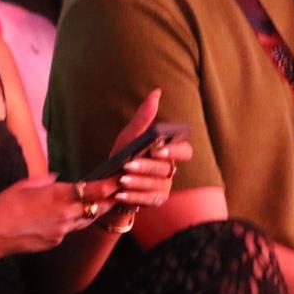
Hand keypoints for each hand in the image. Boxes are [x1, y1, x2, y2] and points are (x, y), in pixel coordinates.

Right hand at [0, 174, 118, 255]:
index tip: (119, 178)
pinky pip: (70, 230)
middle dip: (109, 199)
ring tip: (105, 202)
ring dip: (94, 211)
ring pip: (86, 220)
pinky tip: (69, 216)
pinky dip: (73, 222)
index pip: (93, 190)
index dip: (109, 185)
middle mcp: (65, 214)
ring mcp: (62, 230)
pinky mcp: (55, 242)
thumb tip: (56, 178)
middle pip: (96, 207)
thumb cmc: (5, 204)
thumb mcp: (26, 184)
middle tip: (120, 190)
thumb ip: (45, 181)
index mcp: (58, 195)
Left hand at [105, 90, 193, 209]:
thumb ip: (144, 117)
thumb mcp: (129, 136)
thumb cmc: (122, 156)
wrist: (108, 185)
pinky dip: (134, 196)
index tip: (157, 149)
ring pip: (157, 185)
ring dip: (138, 182)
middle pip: (166, 169)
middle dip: (147, 167)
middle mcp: (170, 169)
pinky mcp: (156, 201)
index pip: (185, 151)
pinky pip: (150, 199)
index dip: (174, 151)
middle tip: (129, 165)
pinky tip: (121, 193)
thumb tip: (156, 91)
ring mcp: (165, 187)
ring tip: (121, 180)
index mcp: (168, 152)